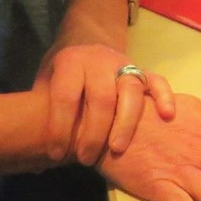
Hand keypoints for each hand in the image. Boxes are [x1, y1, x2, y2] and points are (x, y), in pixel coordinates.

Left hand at [37, 41, 176, 166]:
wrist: (86, 41)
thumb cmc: (63, 74)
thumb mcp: (45, 83)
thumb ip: (43, 110)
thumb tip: (34, 155)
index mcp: (71, 61)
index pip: (66, 96)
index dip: (60, 126)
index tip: (56, 153)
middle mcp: (99, 60)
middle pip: (101, 97)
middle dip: (94, 132)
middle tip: (86, 159)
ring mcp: (124, 64)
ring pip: (131, 92)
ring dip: (125, 123)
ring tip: (117, 149)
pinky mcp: (143, 71)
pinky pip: (158, 81)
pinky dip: (164, 97)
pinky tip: (166, 116)